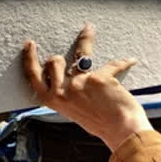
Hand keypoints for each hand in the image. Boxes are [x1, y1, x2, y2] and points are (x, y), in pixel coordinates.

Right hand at [22, 24, 152, 150]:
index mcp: (53, 101)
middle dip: (60, 57)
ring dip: (85, 40)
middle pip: (53, 62)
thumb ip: (66, 94)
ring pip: (78, 53)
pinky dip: (124, 62)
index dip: (29, 59)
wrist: (121, 130)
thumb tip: (68, 76)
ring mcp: (79, 84)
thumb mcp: (72, 110)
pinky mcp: (99, 78)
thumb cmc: (99, 123)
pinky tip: (131, 61)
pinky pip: (113, 64)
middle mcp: (62, 92)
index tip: (29, 45)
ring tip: (88, 31)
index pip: (34, 77)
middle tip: (68, 58)